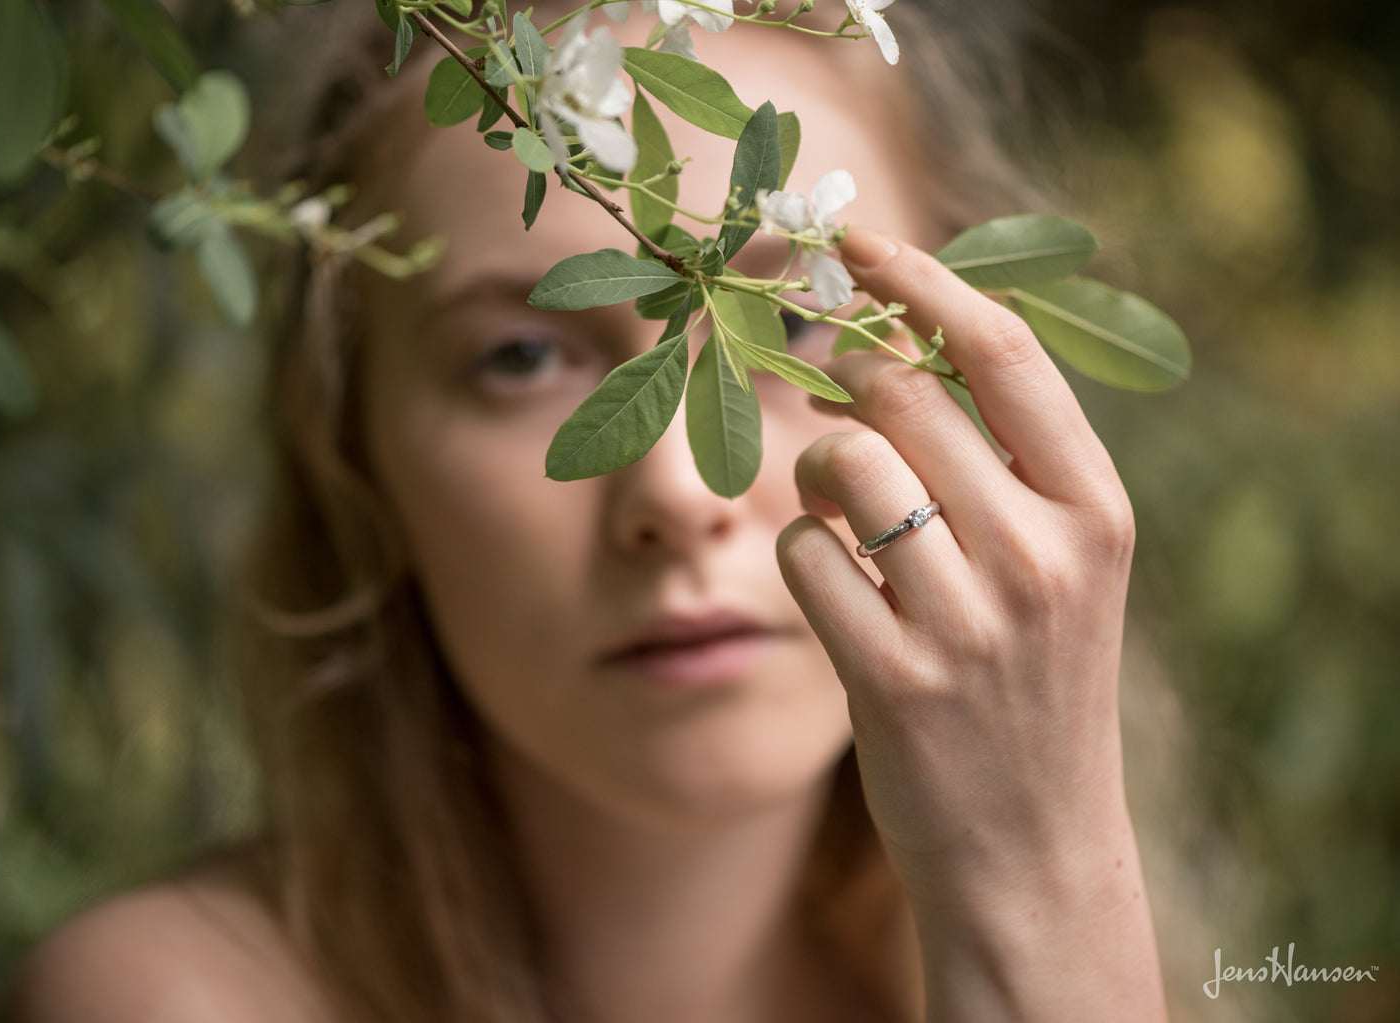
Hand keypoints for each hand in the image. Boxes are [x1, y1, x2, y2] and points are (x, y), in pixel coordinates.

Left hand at [776, 228, 1164, 1019]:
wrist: (1031, 845)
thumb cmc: (1031, 685)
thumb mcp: (1058, 567)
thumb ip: (1002, 462)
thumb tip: (897, 343)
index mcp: (1096, 509)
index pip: (1002, 351)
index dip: (920, 280)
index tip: (857, 244)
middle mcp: (1043, 554)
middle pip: (903, 393)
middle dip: (843, 378)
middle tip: (828, 395)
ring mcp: (970, 619)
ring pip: (841, 462)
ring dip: (815, 471)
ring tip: (841, 515)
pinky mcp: (895, 679)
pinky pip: (802, 554)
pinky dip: (800, 555)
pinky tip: (836, 593)